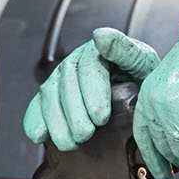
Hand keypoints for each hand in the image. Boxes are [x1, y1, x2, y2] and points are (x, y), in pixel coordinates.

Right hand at [22, 28, 160, 151]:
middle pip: (67, 83)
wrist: (137, 94)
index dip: (92, 92)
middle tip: (86, 134)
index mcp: (99, 51)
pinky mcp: (54, 96)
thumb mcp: (144, 64)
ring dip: (56, 121)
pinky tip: (39, 135)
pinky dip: (35, 120)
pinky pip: (38, 105)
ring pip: (50, 94)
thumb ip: (126, 51)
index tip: (101, 117)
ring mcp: (63, 79)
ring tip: (69, 142)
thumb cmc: (142, 80)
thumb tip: (101, 36)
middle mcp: (77, 62)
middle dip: (74, 112)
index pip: (89, 66)